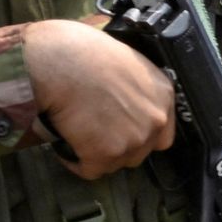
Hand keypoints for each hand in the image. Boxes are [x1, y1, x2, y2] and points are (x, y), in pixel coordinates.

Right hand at [22, 19, 177, 180]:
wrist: (58, 60)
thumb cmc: (82, 51)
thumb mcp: (125, 62)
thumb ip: (134, 89)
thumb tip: (122, 104)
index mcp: (163, 94)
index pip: (162, 132)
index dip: (138, 134)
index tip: (119, 130)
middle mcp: (156, 119)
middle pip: (139, 152)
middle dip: (116, 146)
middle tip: (92, 130)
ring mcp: (134, 139)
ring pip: (115, 162)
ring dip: (95, 153)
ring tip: (75, 132)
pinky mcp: (107, 154)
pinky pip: (90, 169)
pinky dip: (75, 161)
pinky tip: (65, 142)